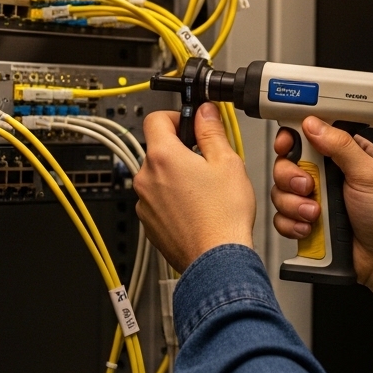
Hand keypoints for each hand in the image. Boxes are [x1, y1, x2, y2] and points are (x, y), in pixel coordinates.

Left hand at [134, 103, 255, 271]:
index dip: (176, 116)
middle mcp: (146, 178)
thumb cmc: (223, 216)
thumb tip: (205, 112)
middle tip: (207, 161)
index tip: (191, 123)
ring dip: (176, 176)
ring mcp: (145, 203)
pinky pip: (158, 201)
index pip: (156, 118)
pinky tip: (197, 209)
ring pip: (158, 177)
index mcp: (163, 157)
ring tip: (205, 190)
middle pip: (158, 150)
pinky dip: (173, 200)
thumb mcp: (227, 162)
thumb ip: (212, 130)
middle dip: (181, 150)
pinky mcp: (149, 223)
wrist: (217, 260)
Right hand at [271, 118, 372, 323]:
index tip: (286, 146)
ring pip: (280, 192)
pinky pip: (281, 218)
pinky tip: (311, 228)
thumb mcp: (369, 174)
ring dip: (295, 205)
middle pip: (287, 163)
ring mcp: (314, 199)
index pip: (308, 135)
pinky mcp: (305, 221)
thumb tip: (314, 124)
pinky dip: (293, 224)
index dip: (291, 138)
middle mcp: (325, 174)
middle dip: (292, 178)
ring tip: (317, 214)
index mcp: (343, 155)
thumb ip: (341, 146)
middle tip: (309, 187)